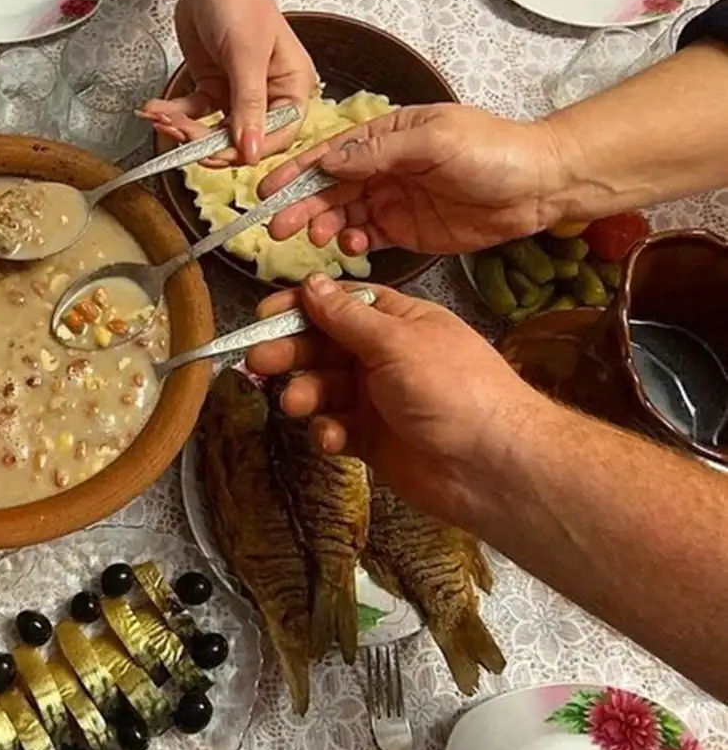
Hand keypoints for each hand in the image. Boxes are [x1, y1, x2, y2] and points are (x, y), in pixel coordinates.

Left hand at [141, 0, 315, 164]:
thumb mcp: (245, 54)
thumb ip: (248, 105)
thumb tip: (250, 150)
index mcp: (292, 87)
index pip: (278, 136)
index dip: (248, 150)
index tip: (218, 153)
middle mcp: (268, 95)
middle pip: (241, 139)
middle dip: (207, 141)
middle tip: (180, 133)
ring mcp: (238, 93)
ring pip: (213, 130)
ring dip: (185, 129)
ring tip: (162, 118)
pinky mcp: (212, 87)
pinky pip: (194, 113)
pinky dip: (174, 114)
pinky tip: (155, 109)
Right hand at [245, 275, 545, 517]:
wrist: (493, 466)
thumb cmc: (453, 389)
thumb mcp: (396, 342)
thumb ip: (346, 317)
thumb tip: (312, 283)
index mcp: (397, 321)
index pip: (338, 304)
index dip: (299, 307)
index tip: (263, 315)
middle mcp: (384, 356)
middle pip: (322, 346)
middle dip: (290, 353)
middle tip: (257, 363)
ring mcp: (378, 398)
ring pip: (324, 388)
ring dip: (305, 394)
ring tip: (297, 404)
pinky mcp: (373, 438)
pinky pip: (336, 427)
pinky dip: (327, 431)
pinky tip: (330, 437)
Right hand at [260, 104, 565, 254]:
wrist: (541, 186)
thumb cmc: (494, 151)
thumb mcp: (434, 141)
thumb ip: (379, 152)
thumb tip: (330, 160)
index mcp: (387, 137)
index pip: (331, 154)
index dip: (297, 172)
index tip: (267, 191)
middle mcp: (384, 168)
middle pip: (330, 188)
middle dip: (301, 206)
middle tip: (279, 227)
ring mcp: (394, 200)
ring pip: (344, 215)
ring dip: (325, 226)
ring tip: (318, 238)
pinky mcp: (407, 231)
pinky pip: (369, 239)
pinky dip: (355, 244)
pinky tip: (353, 248)